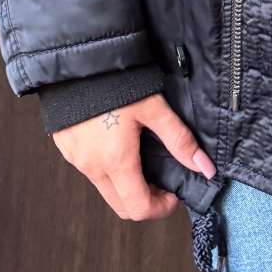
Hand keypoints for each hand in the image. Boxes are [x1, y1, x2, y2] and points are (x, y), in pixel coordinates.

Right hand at [52, 93, 214, 220]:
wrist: (77, 62)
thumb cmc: (114, 82)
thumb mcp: (153, 108)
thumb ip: (180, 140)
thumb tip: (204, 167)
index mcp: (116, 161)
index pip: (138, 208)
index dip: (161, 209)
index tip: (173, 195)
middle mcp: (92, 167)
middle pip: (121, 206)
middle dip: (144, 201)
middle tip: (161, 181)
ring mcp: (76, 160)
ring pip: (104, 190)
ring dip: (126, 186)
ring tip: (142, 160)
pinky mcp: (66, 149)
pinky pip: (89, 171)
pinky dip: (108, 170)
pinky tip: (119, 146)